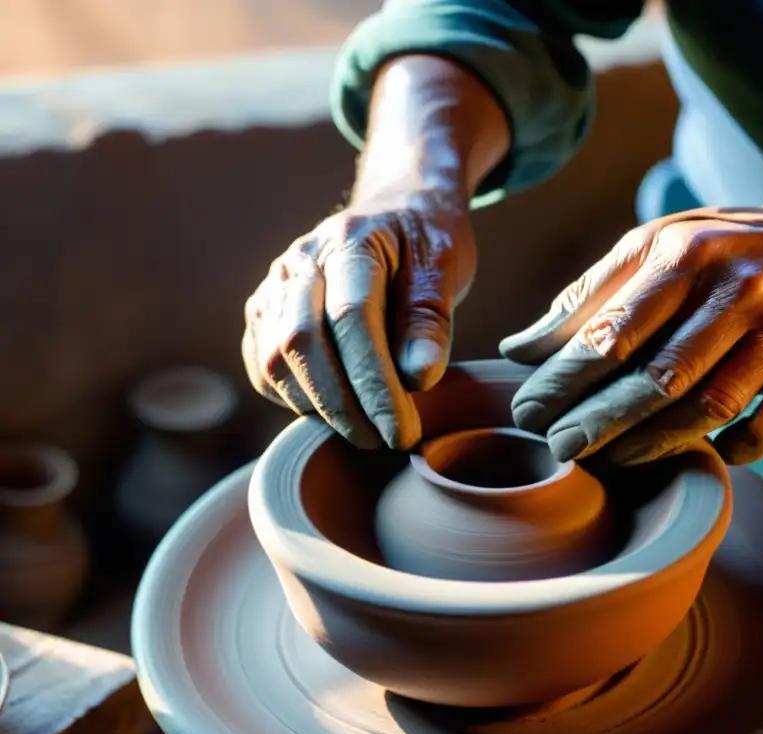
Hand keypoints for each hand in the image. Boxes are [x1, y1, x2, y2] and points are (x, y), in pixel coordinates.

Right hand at [242, 187, 475, 449]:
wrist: (394, 210)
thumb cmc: (424, 242)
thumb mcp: (445, 267)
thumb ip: (431, 321)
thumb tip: (417, 378)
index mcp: (349, 243)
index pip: (351, 320)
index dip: (374, 384)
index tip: (402, 430)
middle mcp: (298, 263)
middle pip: (301, 346)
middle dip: (344, 408)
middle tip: (388, 441)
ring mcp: (273, 288)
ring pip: (276, 364)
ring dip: (321, 410)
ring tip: (371, 428)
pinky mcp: (262, 315)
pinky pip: (265, 371)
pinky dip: (298, 401)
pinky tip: (339, 410)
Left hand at [499, 194, 762, 464]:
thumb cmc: (739, 248)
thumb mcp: (670, 244)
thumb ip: (596, 292)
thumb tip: (521, 347)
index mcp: (684, 252)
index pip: (610, 326)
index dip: (563, 375)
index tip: (526, 409)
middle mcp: (733, 288)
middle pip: (653, 373)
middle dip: (597, 418)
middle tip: (558, 447)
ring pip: (705, 404)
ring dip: (652, 441)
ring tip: (610, 459)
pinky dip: (734, 448)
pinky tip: (706, 456)